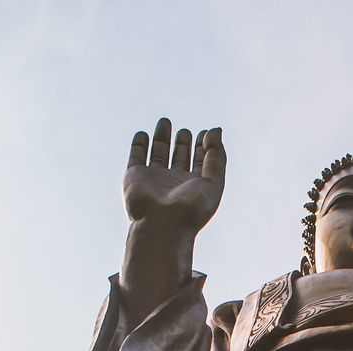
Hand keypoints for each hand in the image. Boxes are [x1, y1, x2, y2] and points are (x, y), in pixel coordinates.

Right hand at [123, 118, 225, 232]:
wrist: (162, 225)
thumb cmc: (191, 209)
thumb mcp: (213, 182)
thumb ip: (217, 156)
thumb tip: (215, 130)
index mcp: (194, 186)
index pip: (200, 161)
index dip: (204, 147)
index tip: (205, 134)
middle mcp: (174, 182)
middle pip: (179, 157)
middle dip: (183, 143)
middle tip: (185, 133)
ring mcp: (154, 178)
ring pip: (158, 153)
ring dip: (161, 137)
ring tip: (165, 122)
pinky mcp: (135, 176)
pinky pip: (136, 156)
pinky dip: (139, 144)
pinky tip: (144, 134)